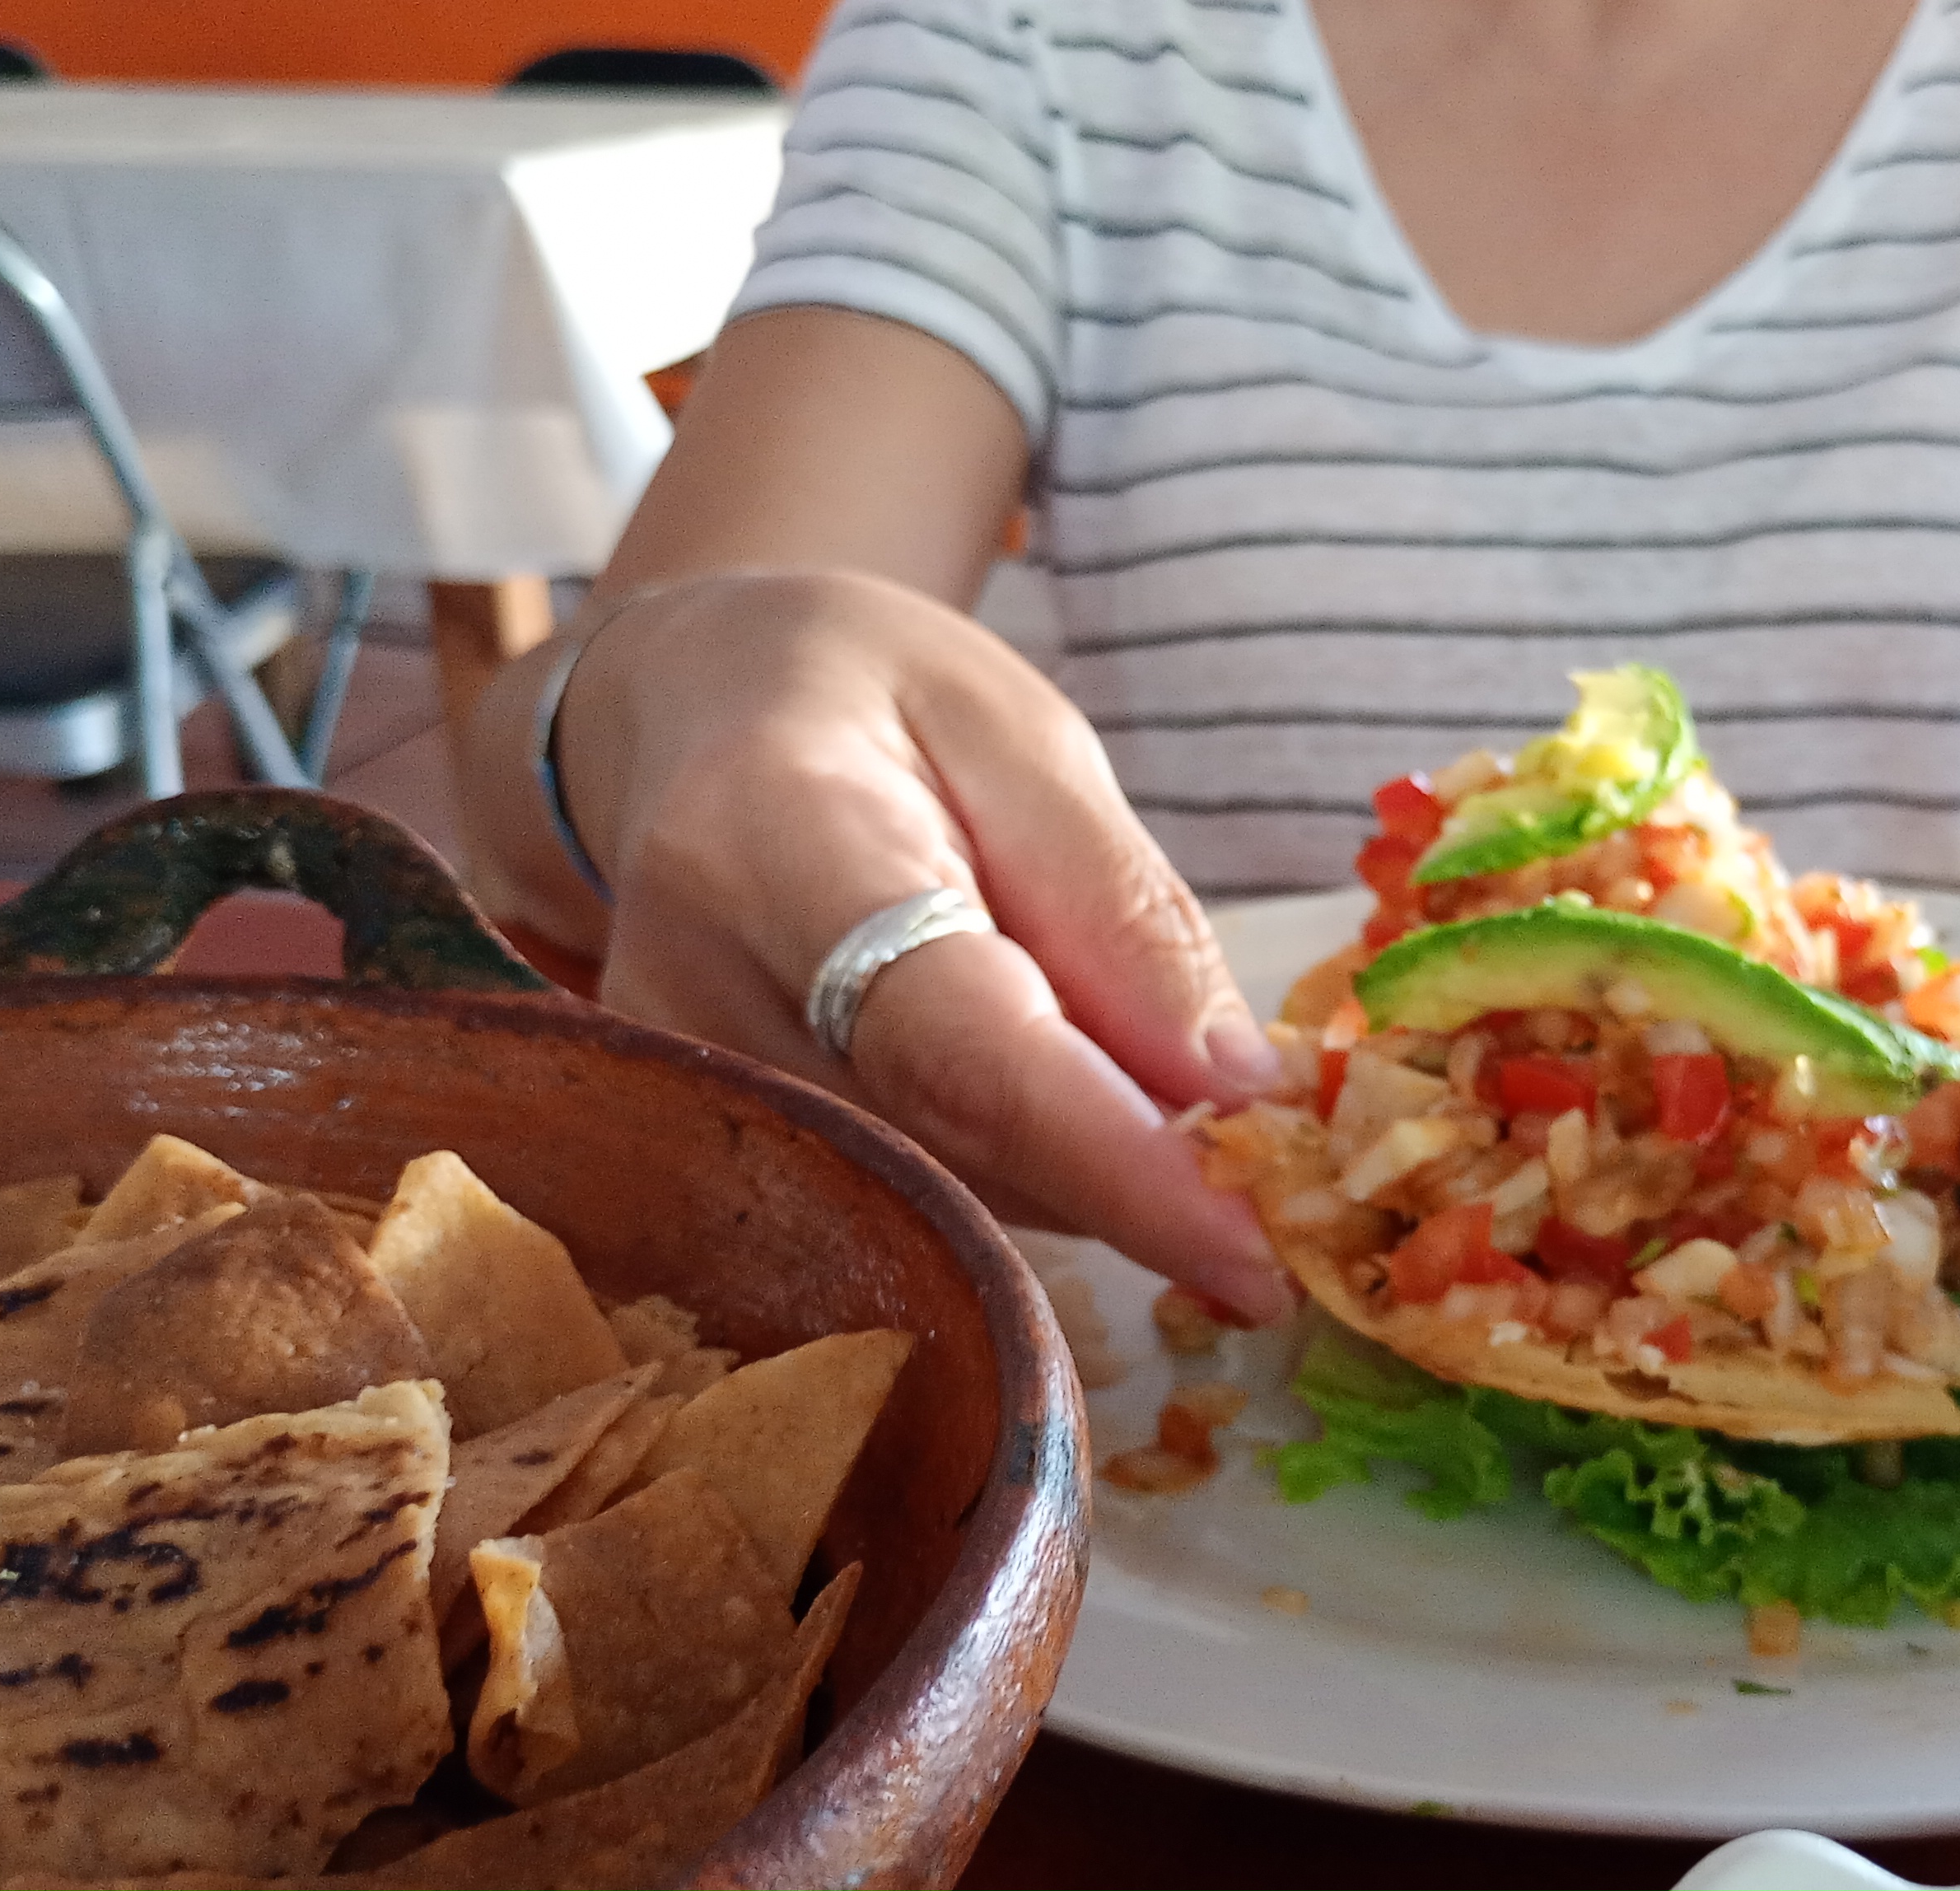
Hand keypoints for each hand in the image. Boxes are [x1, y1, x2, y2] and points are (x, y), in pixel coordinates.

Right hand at [548, 566, 1292, 1321]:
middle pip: (954, 1152)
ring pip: (939, 1197)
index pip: (961, 1052)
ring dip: (1081, 1180)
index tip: (1256, 1255)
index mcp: (772, 842)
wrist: (698, 709)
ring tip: (1172, 1110)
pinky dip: (1018, 1175)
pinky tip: (1080, 1121)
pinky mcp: (698, 1147)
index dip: (1116, 1169)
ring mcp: (681, 1090)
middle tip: (1278, 1184)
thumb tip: (1233, 1101)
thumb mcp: (1030, 745)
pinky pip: (903, 1197)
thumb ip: (1124, 918)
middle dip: (1134, 1184)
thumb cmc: (875, 705)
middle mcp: (692, 993)